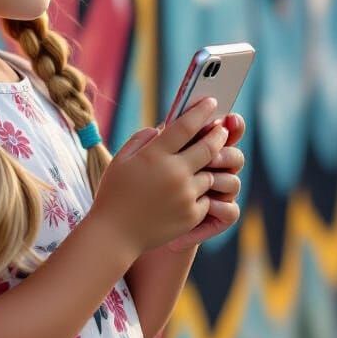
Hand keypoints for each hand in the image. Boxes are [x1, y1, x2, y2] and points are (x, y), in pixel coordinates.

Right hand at [89, 97, 229, 256]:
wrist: (115, 234)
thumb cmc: (114, 193)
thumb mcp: (121, 159)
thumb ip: (143, 139)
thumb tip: (162, 129)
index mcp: (155, 155)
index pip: (186, 125)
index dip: (202, 111)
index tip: (211, 102)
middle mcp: (175, 173)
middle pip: (209, 147)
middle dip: (219, 134)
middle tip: (222, 128)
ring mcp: (185, 195)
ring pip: (210, 173)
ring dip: (211, 165)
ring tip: (208, 159)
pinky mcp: (191, 215)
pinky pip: (206, 197)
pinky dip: (202, 191)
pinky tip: (195, 188)